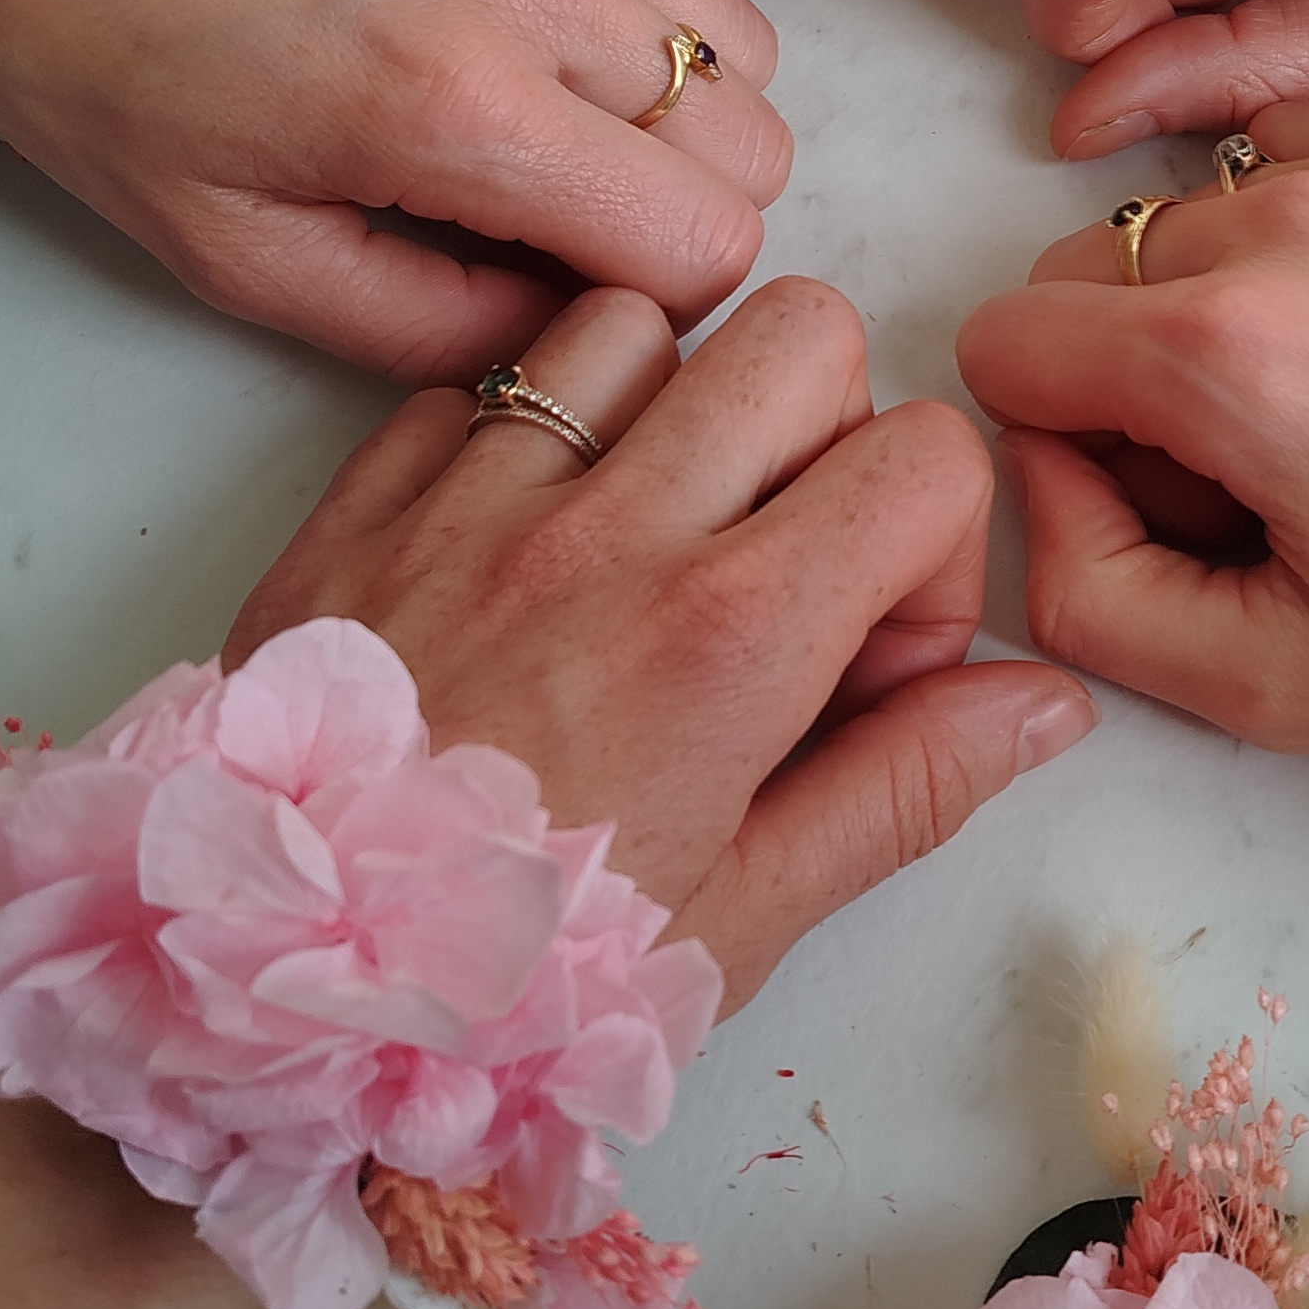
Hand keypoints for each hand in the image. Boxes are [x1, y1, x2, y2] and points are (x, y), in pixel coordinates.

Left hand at [0, 0, 788, 382]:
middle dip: (675, 209)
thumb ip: (427, 328)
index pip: (707, 244)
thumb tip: (563, 332)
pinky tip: (544, 26)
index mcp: (455, 103)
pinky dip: (654, 3)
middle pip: (754, 148)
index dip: (653, 299)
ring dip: (678, 106)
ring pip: (745, 44)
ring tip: (550, 117)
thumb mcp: (236, 257)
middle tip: (549, 214)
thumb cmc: (102, 53)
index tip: (558, 286)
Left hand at [224, 278, 1096, 1005]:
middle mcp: (610, 530)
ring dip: (669, 404)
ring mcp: (476, 495)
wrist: (264, 989)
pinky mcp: (368, 493)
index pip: (929, 454)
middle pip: (802, 331)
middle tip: (777, 565)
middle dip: (826, 431)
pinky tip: (524, 550)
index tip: (869, 652)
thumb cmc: (512, 979)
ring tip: (646, 535)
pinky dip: (526, 432)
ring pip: (637, 320)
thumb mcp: (740, 919)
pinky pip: (481, 379)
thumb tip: (1044, 701)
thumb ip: (903, 788)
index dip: (933, 548)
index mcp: (728, 639)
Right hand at [952, 102, 1308, 803]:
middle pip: (1097, 262)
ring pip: (1202, 198)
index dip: (1062, 443)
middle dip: (1140, 369)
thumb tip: (1040, 467)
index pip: (1007, 339)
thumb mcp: (1280, 694)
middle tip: (1272, 473)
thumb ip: (1087, 593)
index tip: (1172, 504)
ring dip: (1231, 288)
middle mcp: (1306, 218)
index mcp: (1236, 356)